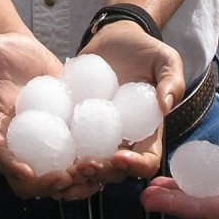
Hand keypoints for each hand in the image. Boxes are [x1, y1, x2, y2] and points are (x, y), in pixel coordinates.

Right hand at [0, 32, 73, 197]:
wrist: (25, 54)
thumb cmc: (0, 54)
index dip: (9, 166)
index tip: (27, 171)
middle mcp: (18, 142)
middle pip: (26, 178)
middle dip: (44, 183)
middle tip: (66, 177)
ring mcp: (42, 141)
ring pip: (53, 173)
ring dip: (71, 180)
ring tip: (89, 172)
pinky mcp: (62, 134)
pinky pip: (73, 155)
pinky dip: (86, 162)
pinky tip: (103, 159)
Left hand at [57, 21, 184, 199]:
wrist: (113, 40)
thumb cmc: (143, 51)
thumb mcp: (165, 60)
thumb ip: (172, 81)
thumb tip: (165, 106)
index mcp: (146, 132)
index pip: (147, 159)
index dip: (136, 165)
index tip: (118, 156)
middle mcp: (122, 139)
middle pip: (115, 171)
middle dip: (101, 174)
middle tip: (84, 166)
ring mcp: (97, 135)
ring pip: (90, 167)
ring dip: (78, 178)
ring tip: (64, 174)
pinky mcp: (76, 125)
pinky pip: (68, 147)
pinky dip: (59, 160)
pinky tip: (45, 162)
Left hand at [141, 145, 218, 218]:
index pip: (206, 211)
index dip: (176, 206)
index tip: (151, 200)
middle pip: (200, 205)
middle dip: (171, 200)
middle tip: (145, 194)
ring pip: (207, 194)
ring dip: (182, 189)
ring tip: (157, 184)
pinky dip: (200, 177)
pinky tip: (185, 174)